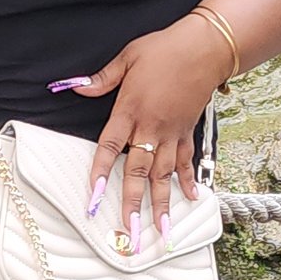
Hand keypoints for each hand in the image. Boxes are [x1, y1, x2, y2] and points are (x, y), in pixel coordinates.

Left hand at [56, 17, 226, 246]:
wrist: (206, 47)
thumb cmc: (165, 49)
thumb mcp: (128, 57)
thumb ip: (101, 79)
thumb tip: (74, 86)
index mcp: (130, 110)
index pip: (109, 147)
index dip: (99, 172)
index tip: (93, 197)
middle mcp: (151, 128)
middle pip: (138, 171)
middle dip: (133, 204)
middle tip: (129, 231)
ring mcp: (172, 133)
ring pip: (163, 174)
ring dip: (162, 203)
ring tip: (161, 230)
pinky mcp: (188, 131)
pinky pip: (186, 160)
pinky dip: (188, 180)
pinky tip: (192, 199)